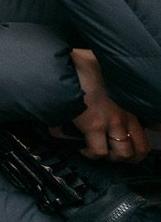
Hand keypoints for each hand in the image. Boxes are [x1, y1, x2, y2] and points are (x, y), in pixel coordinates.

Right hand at [63, 48, 150, 162]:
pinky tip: (81, 148)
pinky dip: (90, 153)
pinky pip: (98, 151)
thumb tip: (100, 106)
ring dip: (110, 157)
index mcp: (131, 103)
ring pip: (122, 154)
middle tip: (113, 154)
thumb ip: (108, 95)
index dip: (140, 142)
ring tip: (97, 151)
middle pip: (141, 148)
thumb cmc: (86, 67)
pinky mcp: (94, 125)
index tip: (129, 143)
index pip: (149, 130)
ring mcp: (113, 121)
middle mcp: (127, 114)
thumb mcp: (105, 80)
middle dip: (128, 157)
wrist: (72, 64)